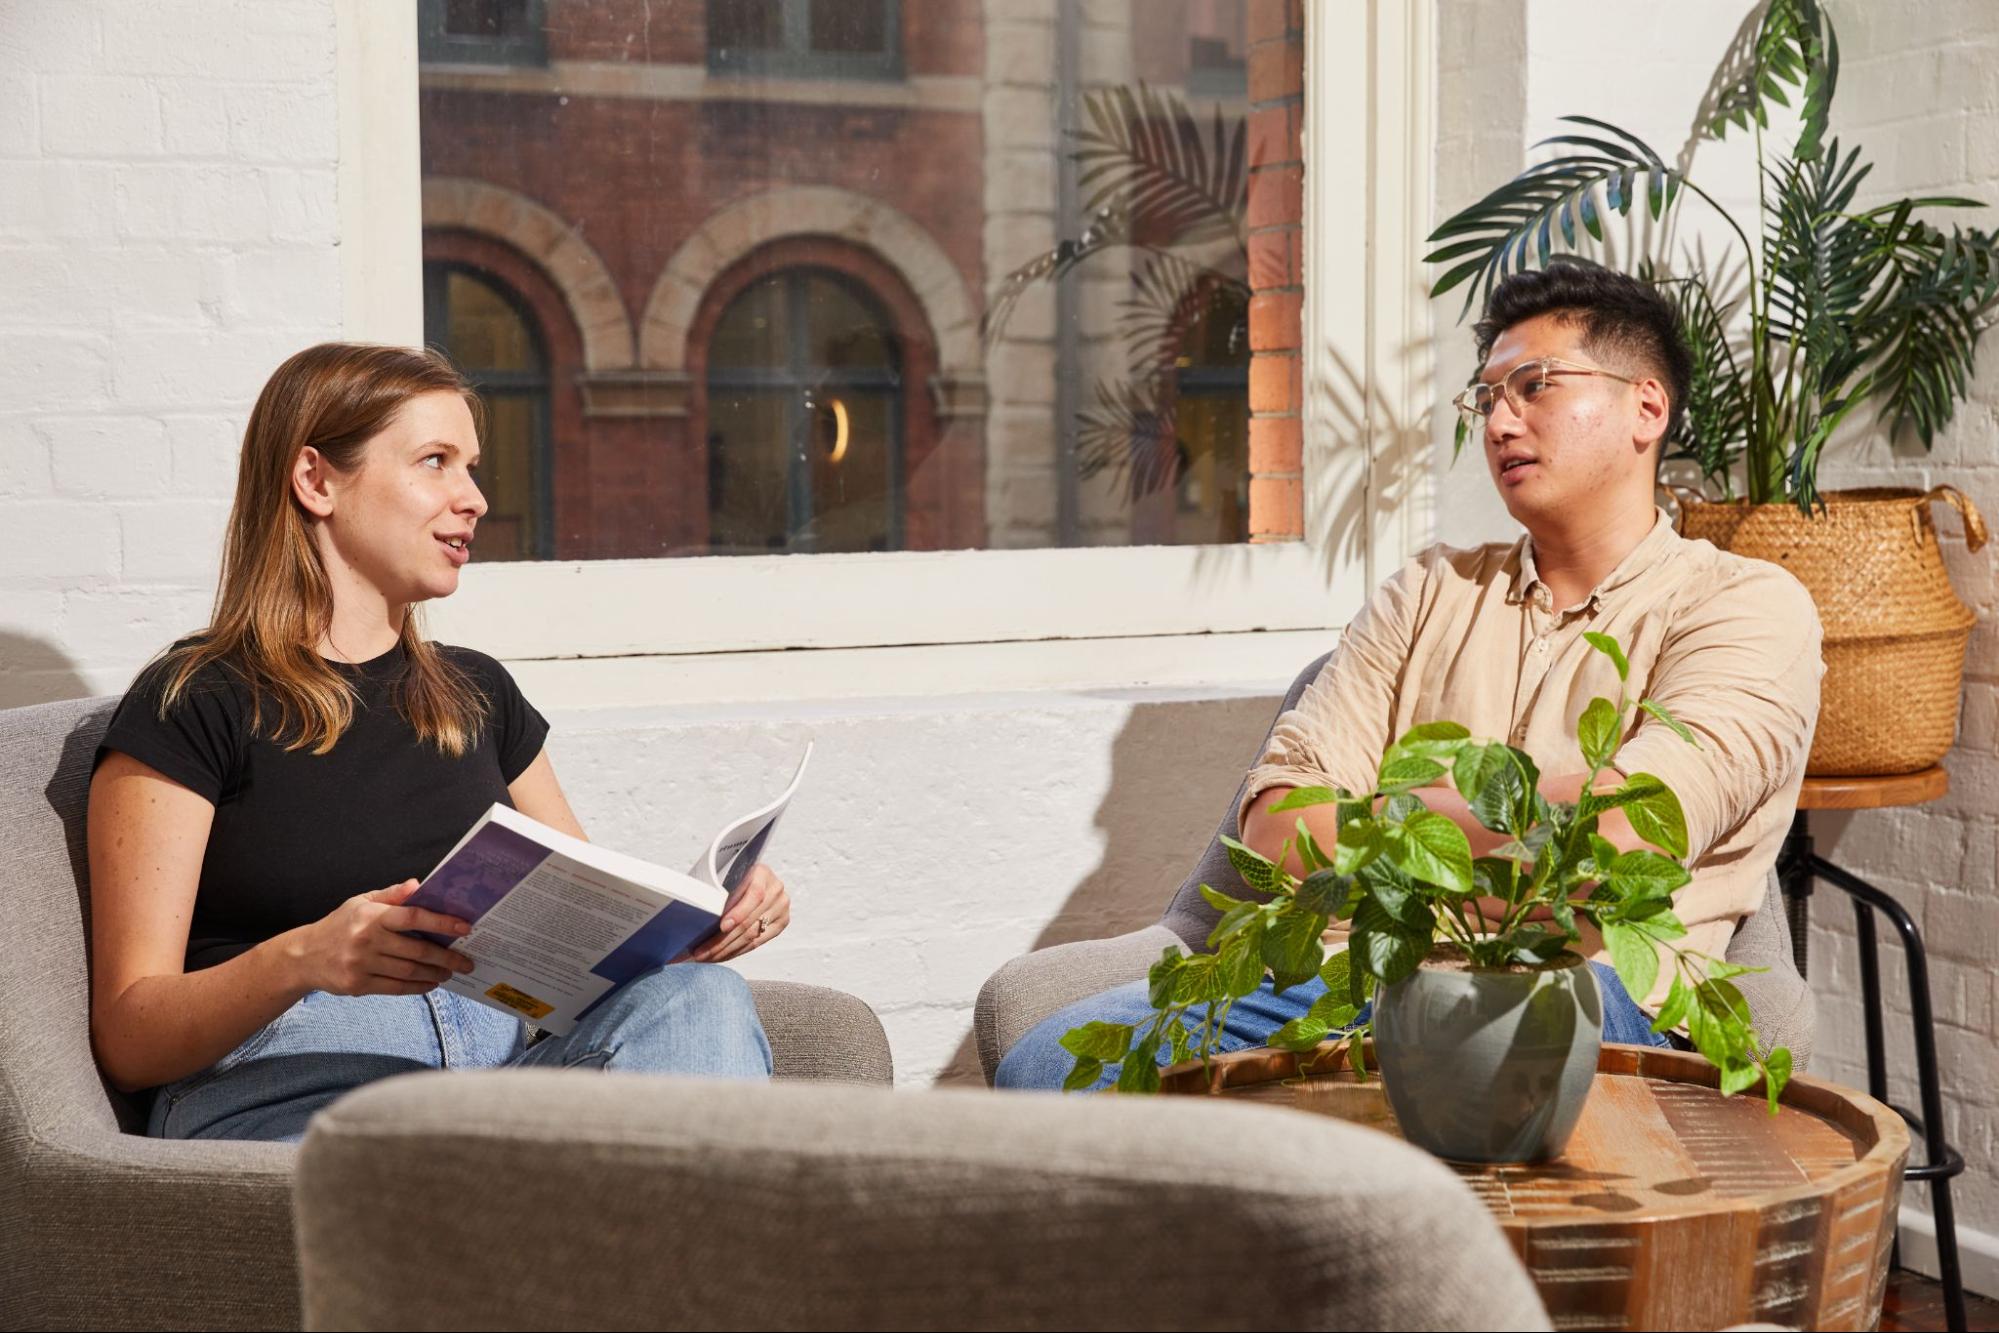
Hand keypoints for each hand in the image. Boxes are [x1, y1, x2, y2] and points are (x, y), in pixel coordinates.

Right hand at [288, 879, 477, 995]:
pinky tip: (431, 983)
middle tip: (465, 961)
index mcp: (371, 917)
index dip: (441, 922)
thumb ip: (391, 895)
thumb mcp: (360, 902)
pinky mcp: (358, 985)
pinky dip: (418, 987)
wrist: (304, 956)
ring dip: (435, 973)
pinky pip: (396, 988)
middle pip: (416, 950)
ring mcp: (362, 965)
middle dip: (446, 957)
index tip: (465, 928)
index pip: (413, 917)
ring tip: (450, 972)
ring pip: (409, 972)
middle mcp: (367, 941)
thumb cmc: (339, 925)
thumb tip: (418, 885)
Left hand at [687, 863, 789, 962]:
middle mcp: (775, 890)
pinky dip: (736, 951)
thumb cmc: (733, 877)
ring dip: (725, 950)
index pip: (754, 896)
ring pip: (751, 936)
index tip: (722, 927)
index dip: (738, 913)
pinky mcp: (780, 924)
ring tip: (706, 957)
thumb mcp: (727, 876)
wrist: (752, 879)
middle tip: (700, 951)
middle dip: (722, 940)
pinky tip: (721, 955)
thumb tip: (699, 915)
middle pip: (749, 921)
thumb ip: (719, 890)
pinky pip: (756, 943)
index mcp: (762, 873)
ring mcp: (780, 908)